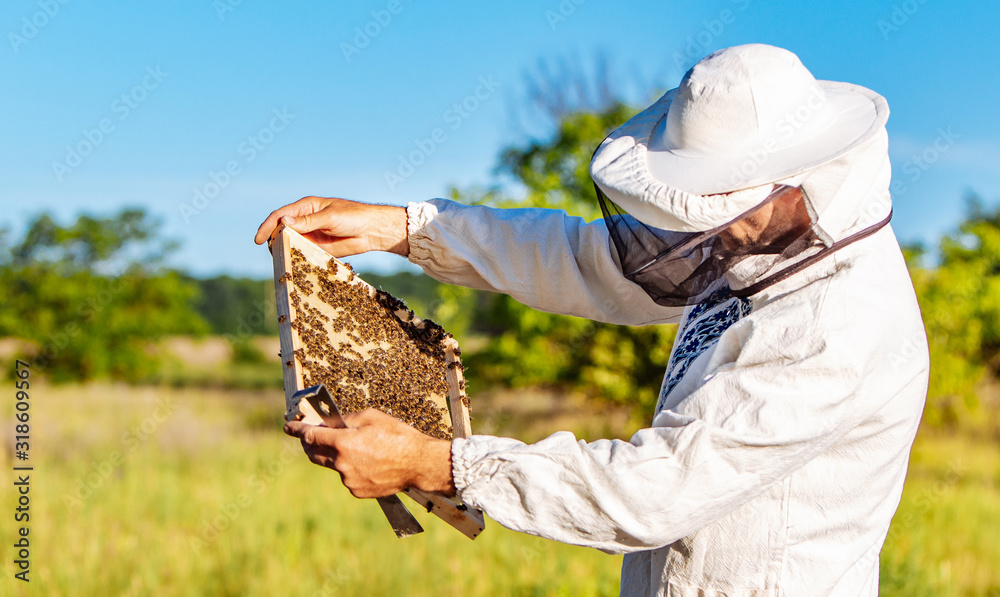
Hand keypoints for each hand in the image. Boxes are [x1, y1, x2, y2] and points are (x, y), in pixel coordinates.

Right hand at [254, 196, 408, 257]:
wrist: (372, 231)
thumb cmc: (354, 217)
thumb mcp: (330, 217)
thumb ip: (308, 221)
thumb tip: (284, 221)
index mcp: (306, 207)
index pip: (280, 215)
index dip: (267, 226)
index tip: (258, 239)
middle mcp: (305, 220)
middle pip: (281, 229)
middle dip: (273, 239)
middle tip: (270, 251)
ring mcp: (310, 234)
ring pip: (290, 242)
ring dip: (283, 250)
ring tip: (279, 258)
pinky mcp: (317, 247)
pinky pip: (302, 252)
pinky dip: (295, 257)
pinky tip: (292, 263)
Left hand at [283, 408, 455, 497]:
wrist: (419, 464)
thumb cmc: (398, 436)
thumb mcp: (371, 417)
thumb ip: (345, 419)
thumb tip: (329, 423)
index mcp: (343, 443)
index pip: (310, 436)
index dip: (297, 430)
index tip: (288, 426)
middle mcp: (342, 464)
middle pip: (314, 454)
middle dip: (310, 444)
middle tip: (313, 436)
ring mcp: (349, 480)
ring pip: (333, 466)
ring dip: (336, 456)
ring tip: (359, 448)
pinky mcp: (357, 491)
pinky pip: (347, 477)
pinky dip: (350, 469)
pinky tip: (368, 462)